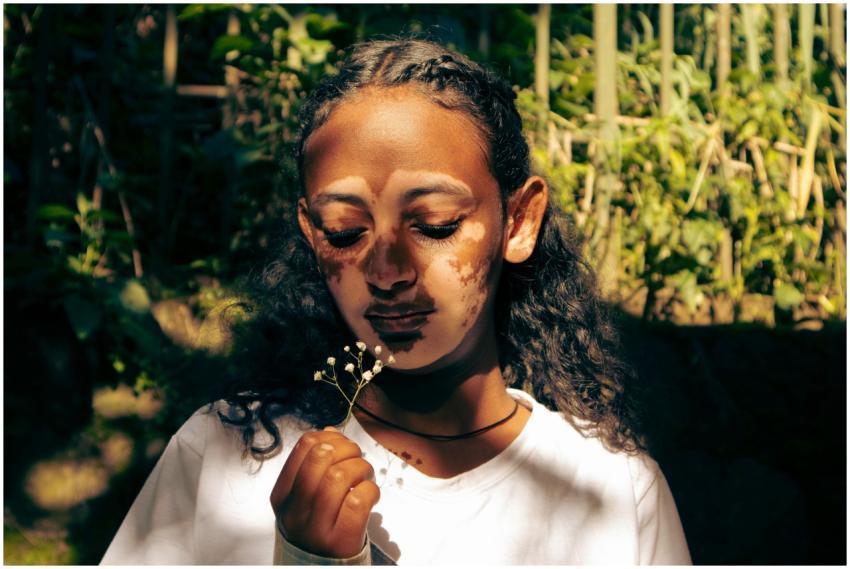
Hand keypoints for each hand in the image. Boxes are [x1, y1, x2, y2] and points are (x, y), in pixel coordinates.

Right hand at [270, 427, 379, 557]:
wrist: (321, 567)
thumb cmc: (317, 526)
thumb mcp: (304, 497)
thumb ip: (313, 464)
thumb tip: (329, 432)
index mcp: (282, 495)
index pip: (304, 447)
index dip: (330, 438)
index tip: (342, 446)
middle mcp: (295, 511)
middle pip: (321, 458)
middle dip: (347, 449)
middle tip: (357, 458)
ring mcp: (316, 527)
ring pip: (339, 476)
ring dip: (361, 469)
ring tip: (364, 477)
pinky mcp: (340, 539)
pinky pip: (358, 502)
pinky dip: (370, 491)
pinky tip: (370, 495)